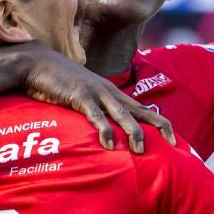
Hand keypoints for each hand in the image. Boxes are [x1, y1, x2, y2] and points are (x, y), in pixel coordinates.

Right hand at [21, 42, 174, 153]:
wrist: (39, 63)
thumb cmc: (61, 84)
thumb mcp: (84, 98)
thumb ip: (96, 112)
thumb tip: (104, 135)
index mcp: (113, 94)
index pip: (144, 110)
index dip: (161, 123)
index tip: (174, 141)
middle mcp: (110, 93)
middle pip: (142, 111)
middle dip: (159, 126)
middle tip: (173, 144)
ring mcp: (96, 93)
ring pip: (122, 114)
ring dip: (133, 132)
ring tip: (141, 150)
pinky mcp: (80, 96)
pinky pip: (95, 115)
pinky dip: (103, 129)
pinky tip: (108, 144)